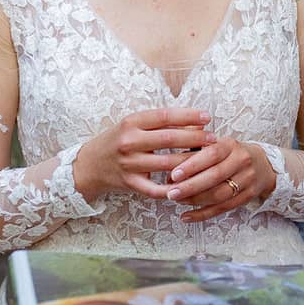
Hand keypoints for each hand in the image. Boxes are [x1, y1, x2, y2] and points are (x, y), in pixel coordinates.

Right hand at [74, 108, 214, 201]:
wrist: (89, 165)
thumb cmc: (117, 141)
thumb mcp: (132, 125)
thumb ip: (158, 123)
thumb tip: (193, 120)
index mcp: (131, 123)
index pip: (164, 116)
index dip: (188, 116)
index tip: (207, 117)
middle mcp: (129, 142)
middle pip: (169, 139)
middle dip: (195, 138)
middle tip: (214, 138)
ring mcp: (129, 164)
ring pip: (168, 164)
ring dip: (192, 162)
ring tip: (208, 159)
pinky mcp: (130, 184)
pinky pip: (157, 189)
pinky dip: (175, 188)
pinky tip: (190, 184)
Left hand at [164, 137, 271, 221]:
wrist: (263, 164)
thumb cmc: (231, 153)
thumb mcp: (217, 142)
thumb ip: (195, 145)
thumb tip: (169, 153)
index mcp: (231, 145)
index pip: (211, 154)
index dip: (192, 165)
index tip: (173, 175)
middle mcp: (242, 161)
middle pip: (215, 177)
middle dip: (190, 186)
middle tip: (171, 193)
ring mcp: (247, 180)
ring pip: (219, 195)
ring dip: (195, 200)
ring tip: (177, 201)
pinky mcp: (247, 196)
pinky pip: (223, 208)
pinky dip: (203, 214)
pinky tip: (186, 216)